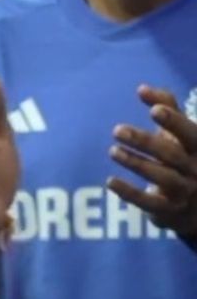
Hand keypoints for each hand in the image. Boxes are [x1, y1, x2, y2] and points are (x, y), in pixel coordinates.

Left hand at [107, 85, 196, 238]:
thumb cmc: (186, 158)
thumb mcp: (183, 134)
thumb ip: (168, 108)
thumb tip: (142, 88)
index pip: (191, 133)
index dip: (174, 122)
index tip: (153, 110)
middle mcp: (195, 169)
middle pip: (171, 154)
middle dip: (145, 141)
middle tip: (117, 130)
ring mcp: (184, 191)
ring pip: (161, 177)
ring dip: (136, 163)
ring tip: (113, 151)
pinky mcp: (169, 210)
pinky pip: (149, 203)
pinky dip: (129, 193)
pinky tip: (110, 181)